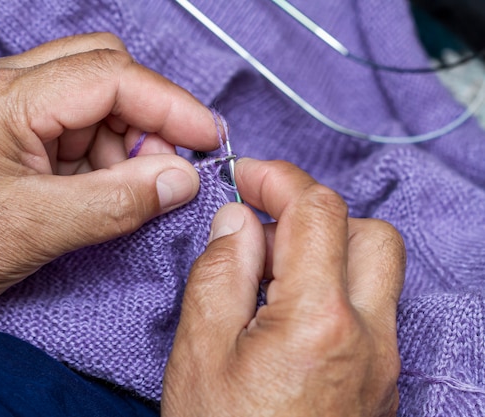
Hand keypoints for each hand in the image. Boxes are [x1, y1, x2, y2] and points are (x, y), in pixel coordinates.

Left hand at [0, 33, 218, 327]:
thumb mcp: (36, 231)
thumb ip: (117, 203)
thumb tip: (181, 180)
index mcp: (4, 99)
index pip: (111, 76)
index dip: (171, 106)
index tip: (209, 138)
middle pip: (103, 70)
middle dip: (146, 119)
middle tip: (165, 172)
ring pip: (90, 97)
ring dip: (122, 140)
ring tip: (124, 191)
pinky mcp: (2, 128)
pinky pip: (69, 123)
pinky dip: (97, 153)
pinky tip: (94, 190)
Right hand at [162, 159, 405, 416]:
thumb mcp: (199, 353)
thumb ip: (220, 273)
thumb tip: (239, 220)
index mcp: (319, 323)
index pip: (317, 212)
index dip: (279, 180)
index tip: (247, 177)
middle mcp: (368, 338)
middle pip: (368, 234)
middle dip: (314, 215)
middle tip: (262, 234)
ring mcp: (382, 364)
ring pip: (377, 271)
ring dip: (328, 252)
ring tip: (270, 278)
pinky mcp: (380, 383)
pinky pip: (372, 310)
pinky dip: (335, 289)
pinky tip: (288, 315)